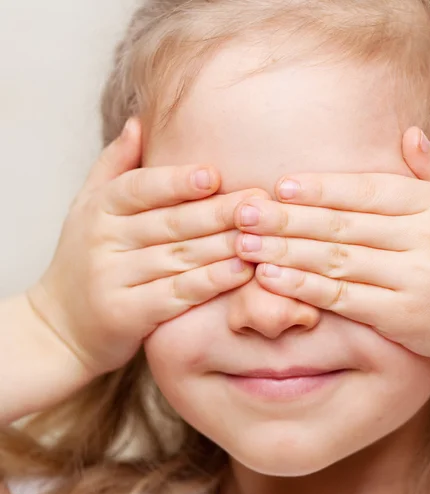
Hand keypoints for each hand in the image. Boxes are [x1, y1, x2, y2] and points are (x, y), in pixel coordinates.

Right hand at [27, 118, 253, 377]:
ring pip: (179, 256)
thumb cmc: (84, 260)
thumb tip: (140, 121)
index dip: (177, 182)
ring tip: (261, 234)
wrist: (61, 328)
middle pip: (169, 222)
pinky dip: (210, 282)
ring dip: (224, 245)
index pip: (139, 188)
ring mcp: (113, 279)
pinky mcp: (127, 314)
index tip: (215, 174)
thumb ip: (115, 165)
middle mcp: (103, 241)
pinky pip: (177, 294)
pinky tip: (240, 271)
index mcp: (98, 209)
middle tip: (259, 203)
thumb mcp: (87, 208)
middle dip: (218, 211)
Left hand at [233, 126, 429, 370]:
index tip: (280, 185)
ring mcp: (410, 281)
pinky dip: (306, 288)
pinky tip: (273, 278)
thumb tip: (407, 134)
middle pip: (342, 224)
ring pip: (336, 261)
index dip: (322, 188)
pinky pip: (344, 299)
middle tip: (242, 211)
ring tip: (244, 243)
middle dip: (288, 218)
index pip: (368, 190)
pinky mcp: (400, 318)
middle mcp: (422, 241)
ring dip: (286, 251)